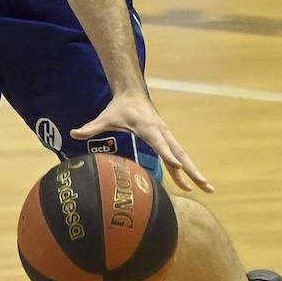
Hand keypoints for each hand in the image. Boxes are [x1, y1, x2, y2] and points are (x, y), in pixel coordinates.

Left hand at [70, 91, 211, 192]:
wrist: (132, 92)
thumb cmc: (119, 107)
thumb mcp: (105, 117)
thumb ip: (91, 127)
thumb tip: (73, 133)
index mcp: (148, 128)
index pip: (159, 144)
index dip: (167, 155)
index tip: (178, 167)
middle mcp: (161, 132)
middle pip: (179, 153)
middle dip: (192, 171)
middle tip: (205, 186)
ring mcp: (167, 134)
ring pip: (183, 155)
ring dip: (195, 171)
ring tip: (207, 188)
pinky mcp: (168, 137)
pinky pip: (180, 154)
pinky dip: (188, 167)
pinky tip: (195, 181)